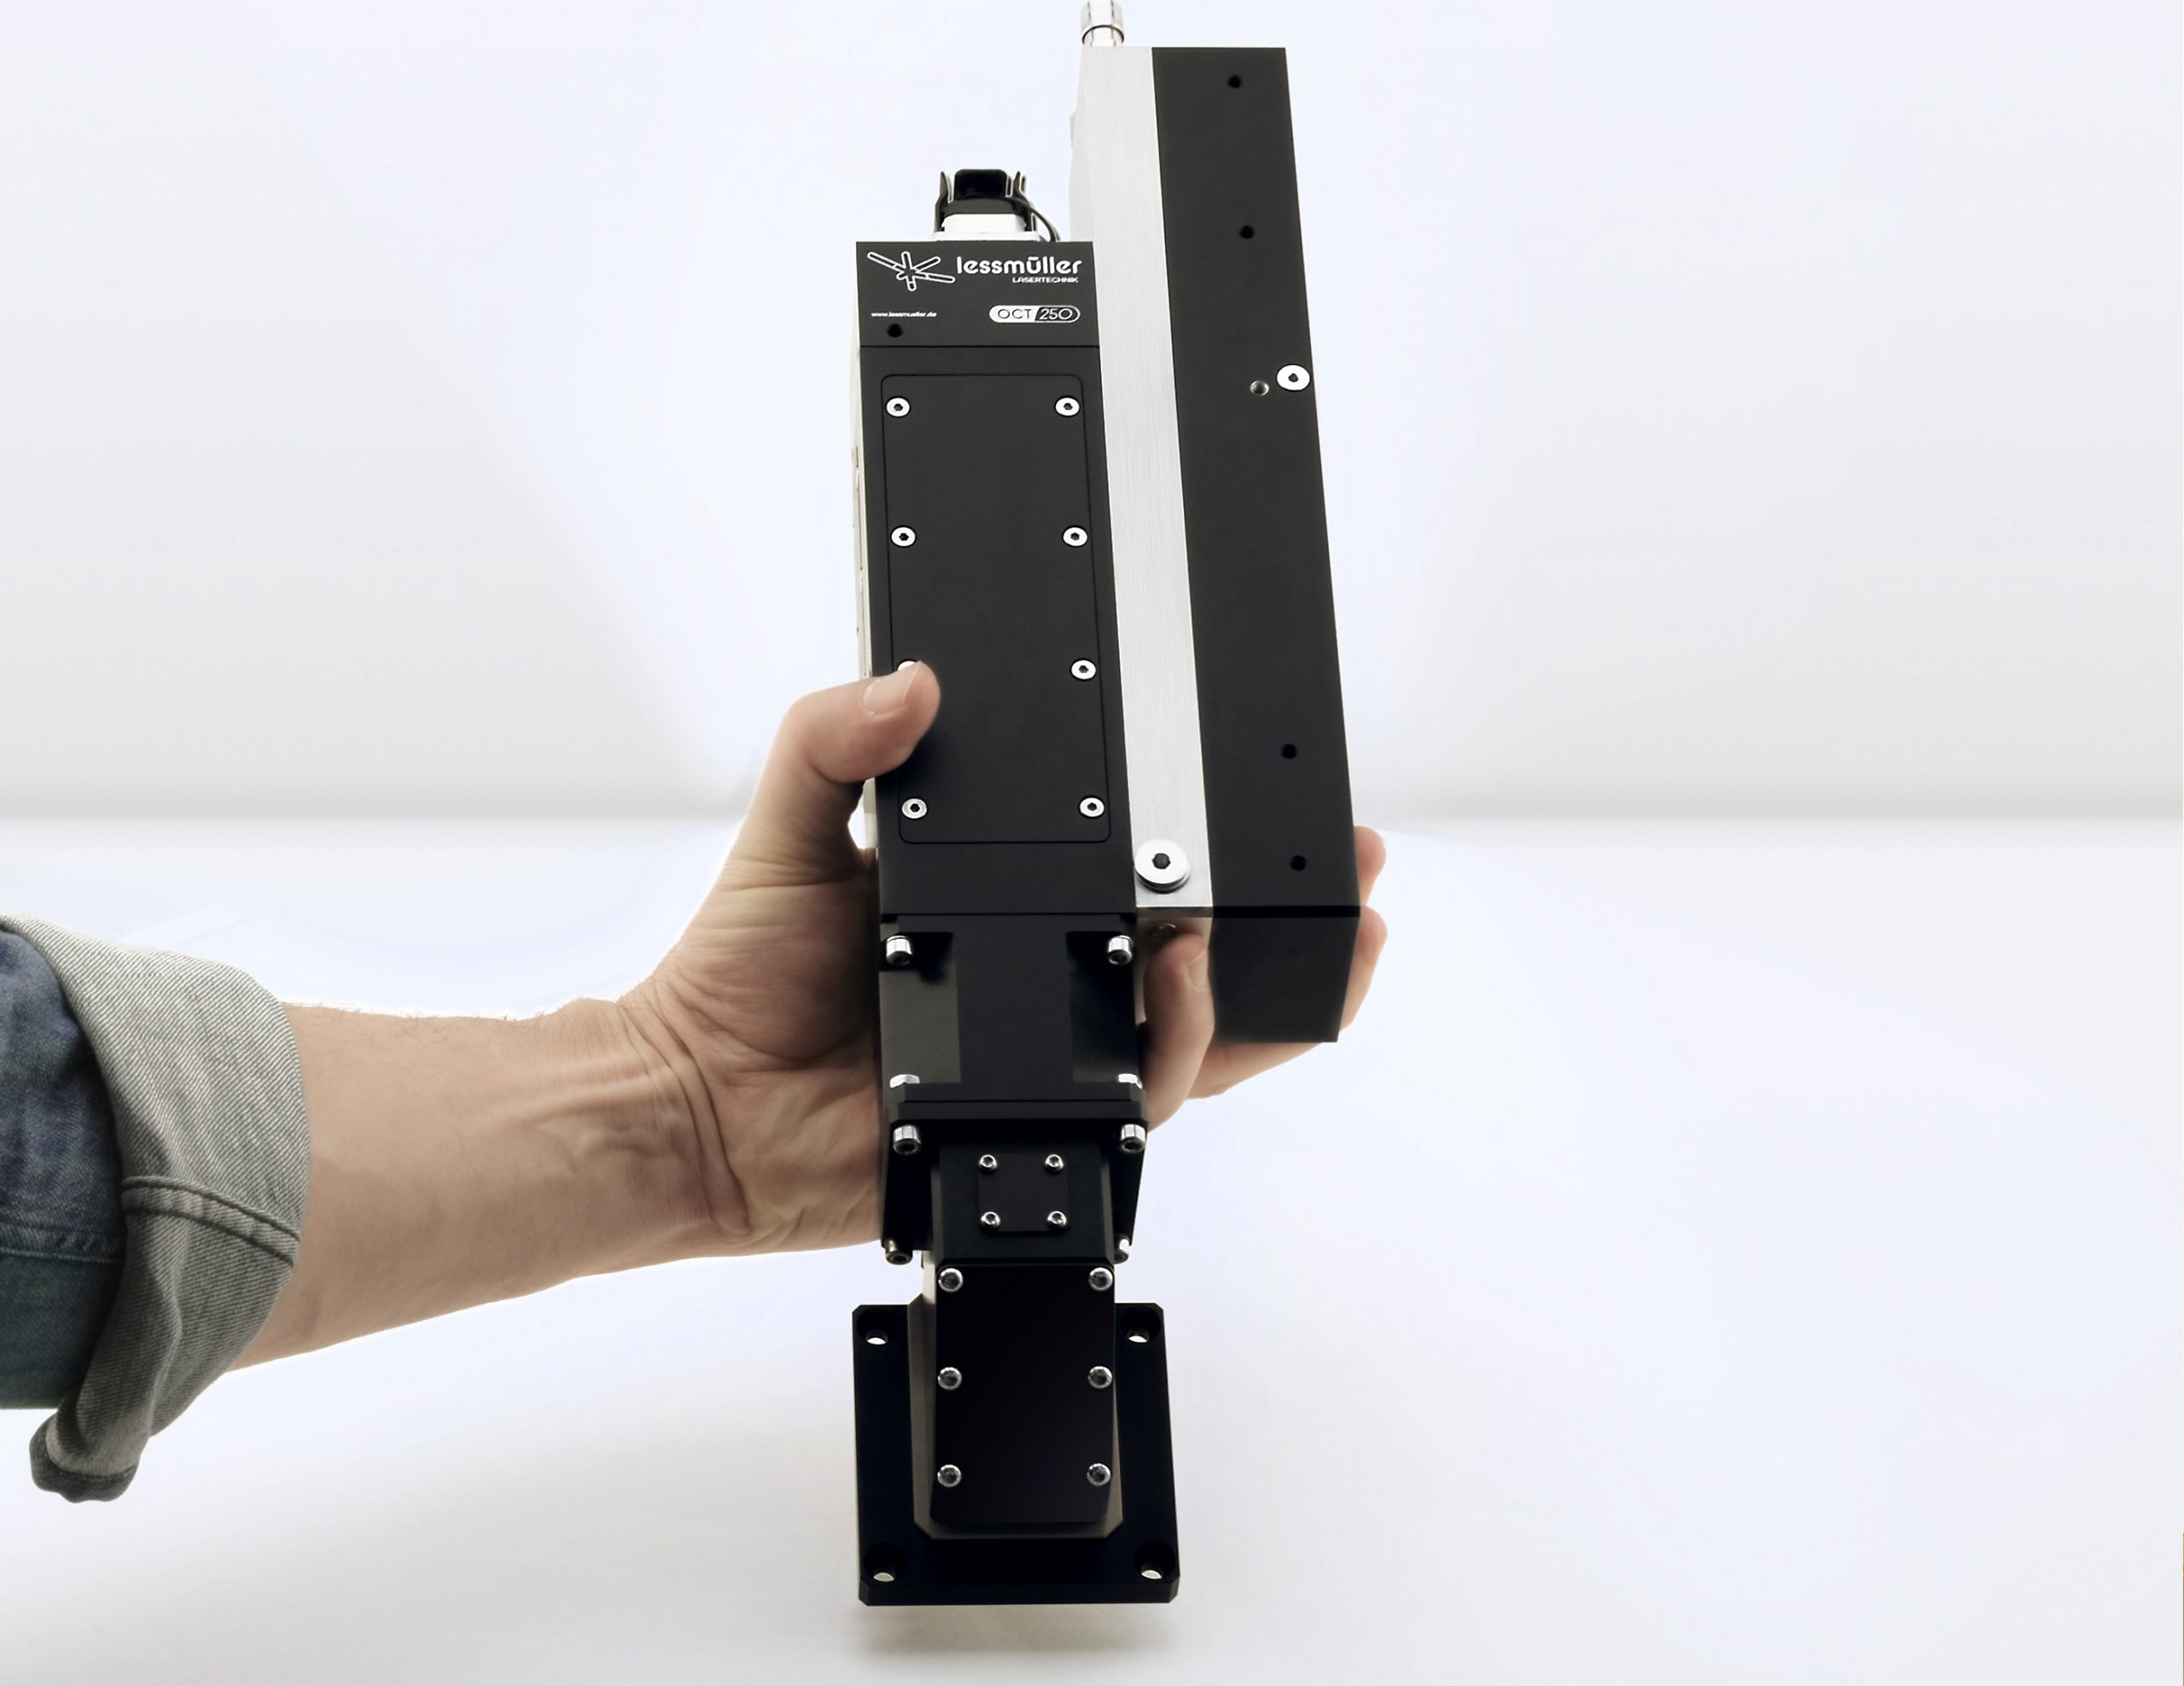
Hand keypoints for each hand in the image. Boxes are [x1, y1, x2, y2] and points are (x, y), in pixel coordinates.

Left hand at [622, 664, 1388, 1258]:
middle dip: (1292, 919)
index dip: (1207, 847)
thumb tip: (909, 679)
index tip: (1268, 792)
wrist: (697, 1104)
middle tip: (1352, 869)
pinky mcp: (1045, 1130)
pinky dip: (1191, 1050)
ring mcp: (1052, 1065)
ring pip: (1201, 1034)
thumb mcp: (791, 831)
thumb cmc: (736, 980)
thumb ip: (835, 743)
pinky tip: (1198, 992)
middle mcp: (1042, 988)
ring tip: (1322, 931)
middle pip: (1200, 956)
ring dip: (1274, 987)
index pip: (1128, 875)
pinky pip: (1147, 1098)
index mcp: (1003, 914)